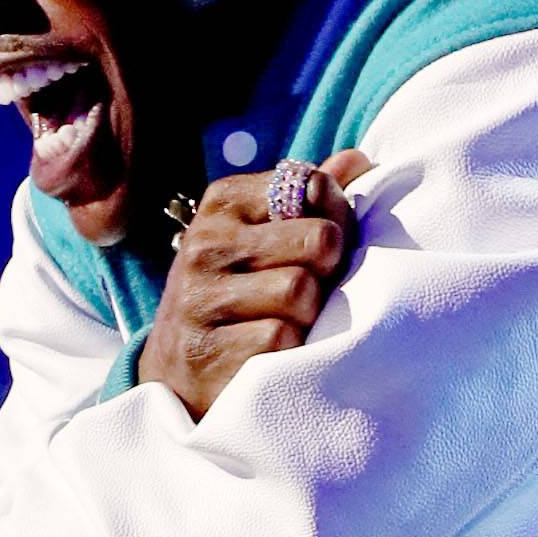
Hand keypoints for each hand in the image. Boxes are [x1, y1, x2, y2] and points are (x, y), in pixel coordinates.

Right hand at [137, 149, 372, 419]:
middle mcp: (205, 243)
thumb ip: (308, 198)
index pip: (311, 186)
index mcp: (224, 203)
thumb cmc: (238, 297)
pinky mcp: (207, 353)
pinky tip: (271, 358)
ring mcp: (200, 299)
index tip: (325, 248)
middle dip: (327, 272)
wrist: (178, 376)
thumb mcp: (262, 238)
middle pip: (318, 240)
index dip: (337, 218)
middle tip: (309, 294)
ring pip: (301, 292)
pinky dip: (289, 355)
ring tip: (288, 326)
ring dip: (309, 318)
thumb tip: (359, 159)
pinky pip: (281, 340)